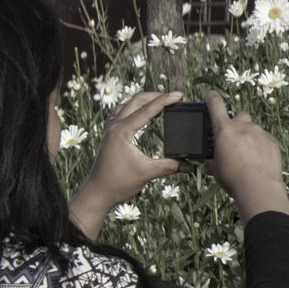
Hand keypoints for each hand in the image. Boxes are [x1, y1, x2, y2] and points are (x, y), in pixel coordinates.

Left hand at [70, 90, 191, 236]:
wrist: (98, 192)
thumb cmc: (118, 183)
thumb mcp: (147, 173)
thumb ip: (170, 166)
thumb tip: (191, 165)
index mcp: (122, 131)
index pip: (147, 110)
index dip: (165, 101)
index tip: (179, 95)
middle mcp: (114, 125)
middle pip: (136, 100)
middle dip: (156, 96)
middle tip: (174, 97)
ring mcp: (109, 128)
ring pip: (127, 104)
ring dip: (144, 100)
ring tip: (161, 101)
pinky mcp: (109, 134)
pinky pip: (121, 112)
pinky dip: (134, 108)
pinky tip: (142, 112)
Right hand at [201, 91, 288, 222]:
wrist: (259, 187)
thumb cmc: (233, 178)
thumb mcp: (216, 169)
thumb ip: (213, 161)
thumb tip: (211, 164)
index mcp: (224, 130)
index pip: (216, 104)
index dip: (212, 98)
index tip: (211, 95)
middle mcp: (243, 126)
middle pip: (240, 115)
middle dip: (237, 123)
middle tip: (235, 139)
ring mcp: (260, 133)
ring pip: (254, 129)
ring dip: (250, 137)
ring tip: (249, 155)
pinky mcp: (273, 141)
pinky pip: (265, 139)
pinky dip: (262, 146)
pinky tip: (260, 160)